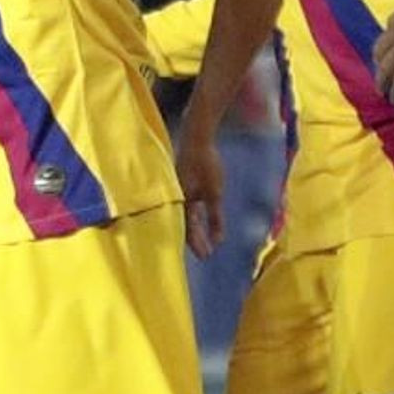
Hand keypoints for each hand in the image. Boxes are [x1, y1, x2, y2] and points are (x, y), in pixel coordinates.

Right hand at [176, 115, 227, 259]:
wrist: (196, 137)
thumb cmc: (206, 164)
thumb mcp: (214, 192)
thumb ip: (215, 217)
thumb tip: (218, 240)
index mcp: (181, 203)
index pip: (188, 230)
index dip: (197, 244)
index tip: (206, 256)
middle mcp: (175, 199)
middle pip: (184, 225)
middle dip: (196, 240)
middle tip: (205, 253)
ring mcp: (176, 191)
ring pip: (184, 216)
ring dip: (194, 229)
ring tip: (204, 240)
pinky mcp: (180, 183)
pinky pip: (185, 205)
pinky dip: (193, 215)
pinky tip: (199, 218)